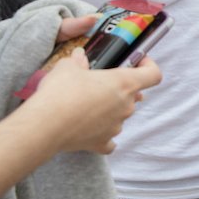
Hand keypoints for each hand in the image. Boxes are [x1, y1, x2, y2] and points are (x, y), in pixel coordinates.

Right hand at [28, 53, 161, 153]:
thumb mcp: (68, 66)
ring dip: (109, 109)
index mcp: (124, 83)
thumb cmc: (61, 91)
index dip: (149, 66)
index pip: (153, 75)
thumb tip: (78, 56)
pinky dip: (102, 134)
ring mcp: (116, 126)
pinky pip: (109, 139)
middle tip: (98, 84)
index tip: (137, 62)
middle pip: (133, 95)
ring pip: (120, 115)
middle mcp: (126, 106)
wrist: (45, 124)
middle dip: (119, 88)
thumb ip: (78, 60)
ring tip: (84, 104)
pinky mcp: (103, 142)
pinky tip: (89, 129)